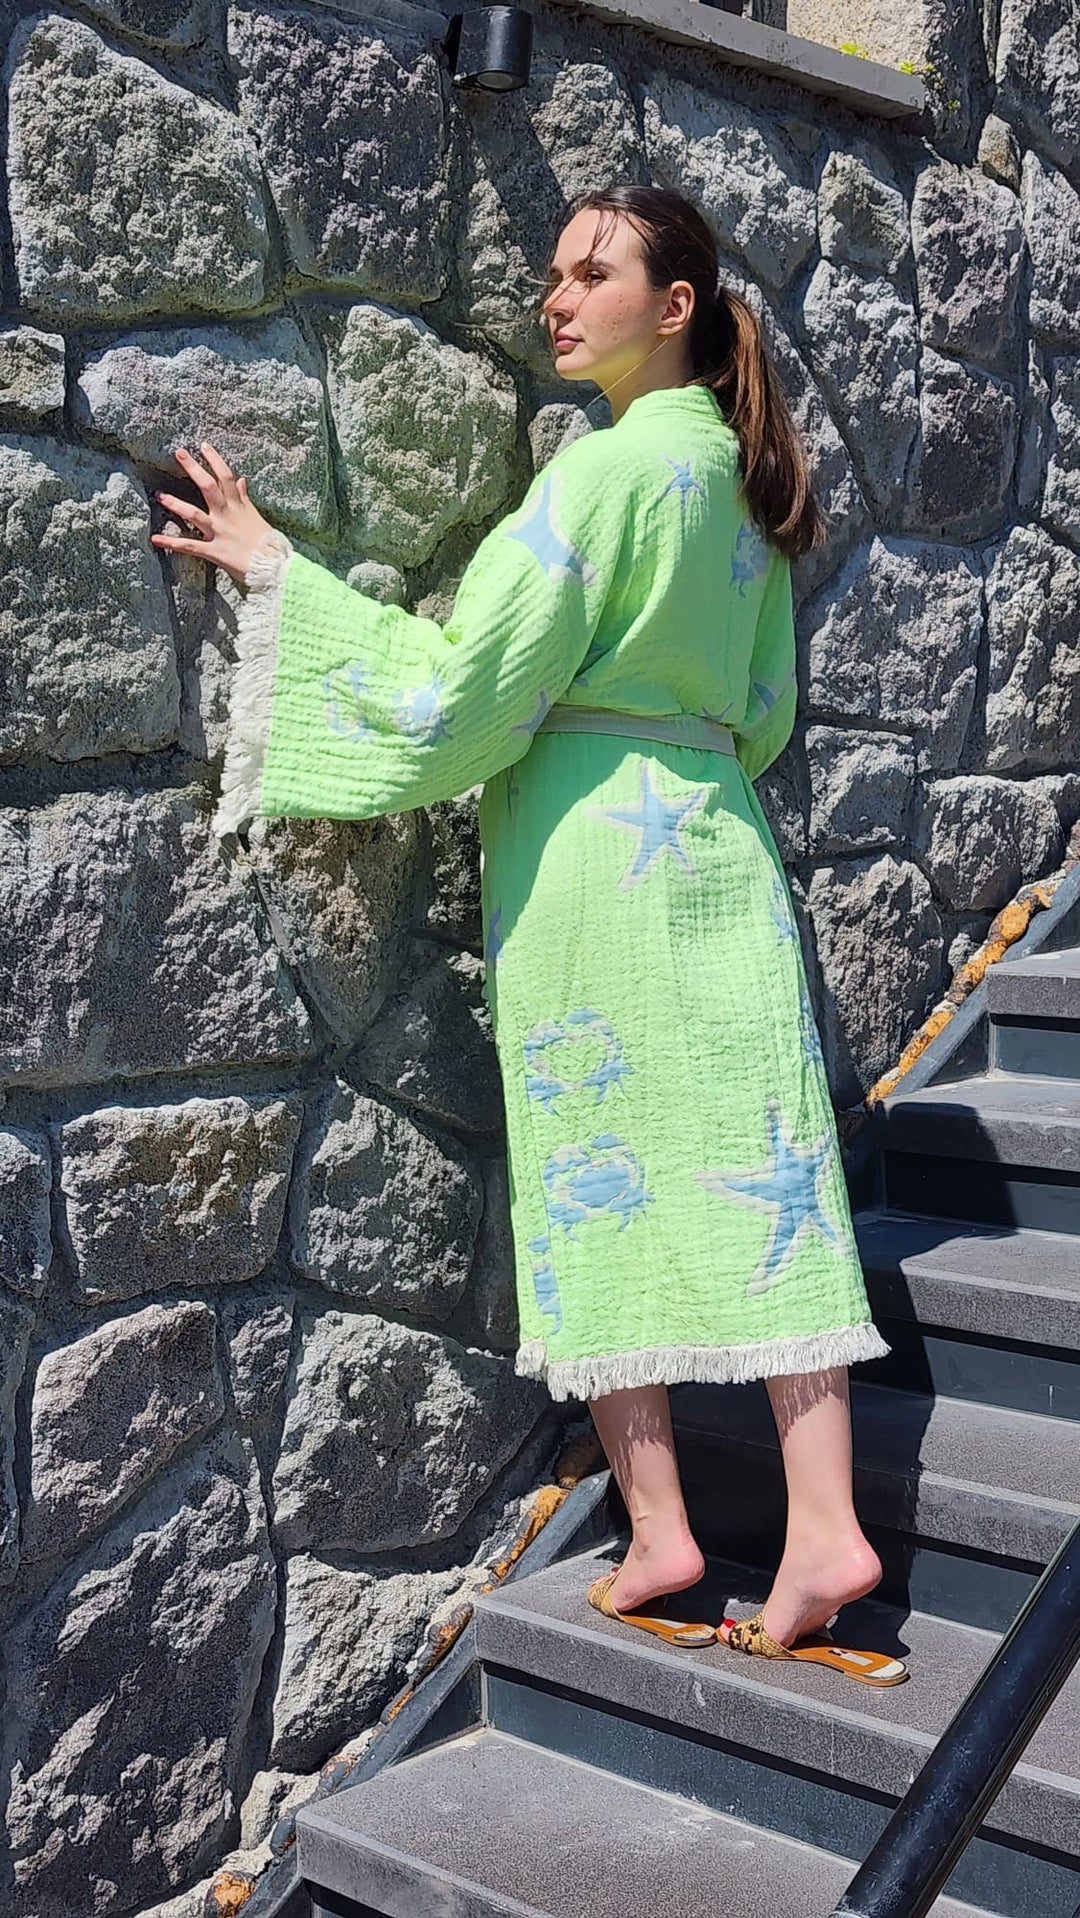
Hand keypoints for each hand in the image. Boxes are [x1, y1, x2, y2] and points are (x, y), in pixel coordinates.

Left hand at [150, 441, 276, 585]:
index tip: (204, 446)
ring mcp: (219, 532)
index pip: (226, 477)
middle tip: (179, 453)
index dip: (215, 460)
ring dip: (176, 504)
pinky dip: (172, 543)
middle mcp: (227, 516)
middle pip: (209, 487)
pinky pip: (190, 546)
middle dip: (194, 469)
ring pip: (194, 515)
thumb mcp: (256, 517)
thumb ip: (245, 499)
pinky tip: (155, 539)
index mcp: (238, 507)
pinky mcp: (214, 551)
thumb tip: (242, 480)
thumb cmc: (267, 543)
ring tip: (159, 495)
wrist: (273, 566)